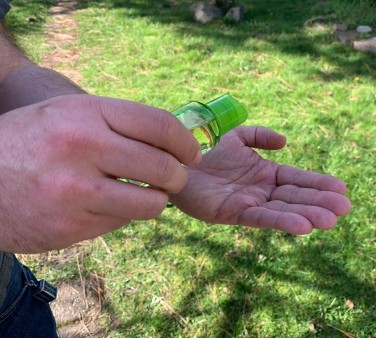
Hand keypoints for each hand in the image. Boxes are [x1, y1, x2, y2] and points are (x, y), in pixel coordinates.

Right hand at [0, 94, 200, 252]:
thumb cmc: (30, 142)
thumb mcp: (68, 115)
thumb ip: (116, 124)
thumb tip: (172, 140)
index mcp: (85, 113)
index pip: (159, 124)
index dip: (186, 141)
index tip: (193, 152)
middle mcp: (83, 149)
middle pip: (164, 167)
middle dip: (179, 175)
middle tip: (176, 177)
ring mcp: (77, 192)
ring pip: (152, 203)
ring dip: (156, 199)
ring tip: (144, 192)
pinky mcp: (72, 227)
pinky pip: (123, 221)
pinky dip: (124, 213)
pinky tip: (104, 205)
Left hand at [170, 126, 350, 233]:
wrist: (180, 167)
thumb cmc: (208, 155)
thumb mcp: (237, 137)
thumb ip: (259, 135)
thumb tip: (285, 142)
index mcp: (267, 174)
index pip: (298, 179)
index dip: (319, 183)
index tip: (342, 188)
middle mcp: (263, 191)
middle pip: (296, 196)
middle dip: (320, 202)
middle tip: (345, 208)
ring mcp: (251, 203)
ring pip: (283, 209)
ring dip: (307, 215)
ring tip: (331, 220)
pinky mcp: (235, 213)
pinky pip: (261, 218)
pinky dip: (281, 222)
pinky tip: (302, 226)